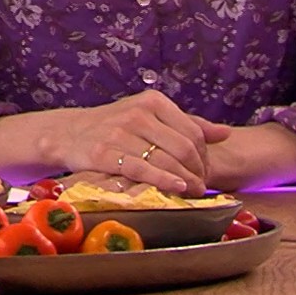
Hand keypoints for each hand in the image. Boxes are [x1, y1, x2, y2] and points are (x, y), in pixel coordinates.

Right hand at [53, 91, 231, 196]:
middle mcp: (139, 113)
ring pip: (167, 160)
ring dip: (186, 181)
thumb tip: (225, 133)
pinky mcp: (106, 153)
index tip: (205, 171)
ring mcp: (121, 133)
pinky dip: (165, 181)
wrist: (70, 133)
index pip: (193, 132)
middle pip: (184, 147)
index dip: (205, 156)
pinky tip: (177, 189)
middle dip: (199, 171)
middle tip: (202, 187)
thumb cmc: (115, 126)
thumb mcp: (150, 116)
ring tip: (193, 193)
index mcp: (153, 101)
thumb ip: (187, 123)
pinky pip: (144, 170)